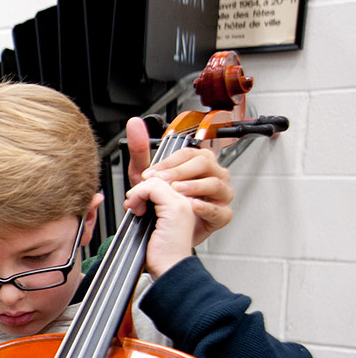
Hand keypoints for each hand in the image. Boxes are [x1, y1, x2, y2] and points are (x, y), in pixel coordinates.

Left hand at [124, 177, 195, 277]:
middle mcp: (186, 200)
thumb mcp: (151, 223)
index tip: (135, 201)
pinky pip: (153, 186)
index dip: (144, 187)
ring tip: (135, 208)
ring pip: (156, 180)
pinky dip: (138, 194)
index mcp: (182, 203)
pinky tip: (136, 209)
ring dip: (138, 192)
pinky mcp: (176, 208)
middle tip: (132, 205)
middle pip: (159, 178)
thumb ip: (148, 205)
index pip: (163, 180)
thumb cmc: (160, 252)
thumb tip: (136, 194)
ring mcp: (183, 203)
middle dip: (140, 188)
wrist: (168, 268)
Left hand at [126, 117, 232, 244]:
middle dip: (180, 171)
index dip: (168, 162)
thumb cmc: (161, 203)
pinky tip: (192, 206)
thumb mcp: (146, 177)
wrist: (164, 234)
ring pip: (215, 183)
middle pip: (205, 163)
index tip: (150, 174)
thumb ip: (139, 150)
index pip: (188, 153)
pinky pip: (220, 209)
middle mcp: (214, 175)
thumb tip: (134, 123)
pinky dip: (206, 207)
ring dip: (194, 186)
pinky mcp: (223, 215)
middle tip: (162, 181)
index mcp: (198, 163)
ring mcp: (221, 195)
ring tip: (177, 191)